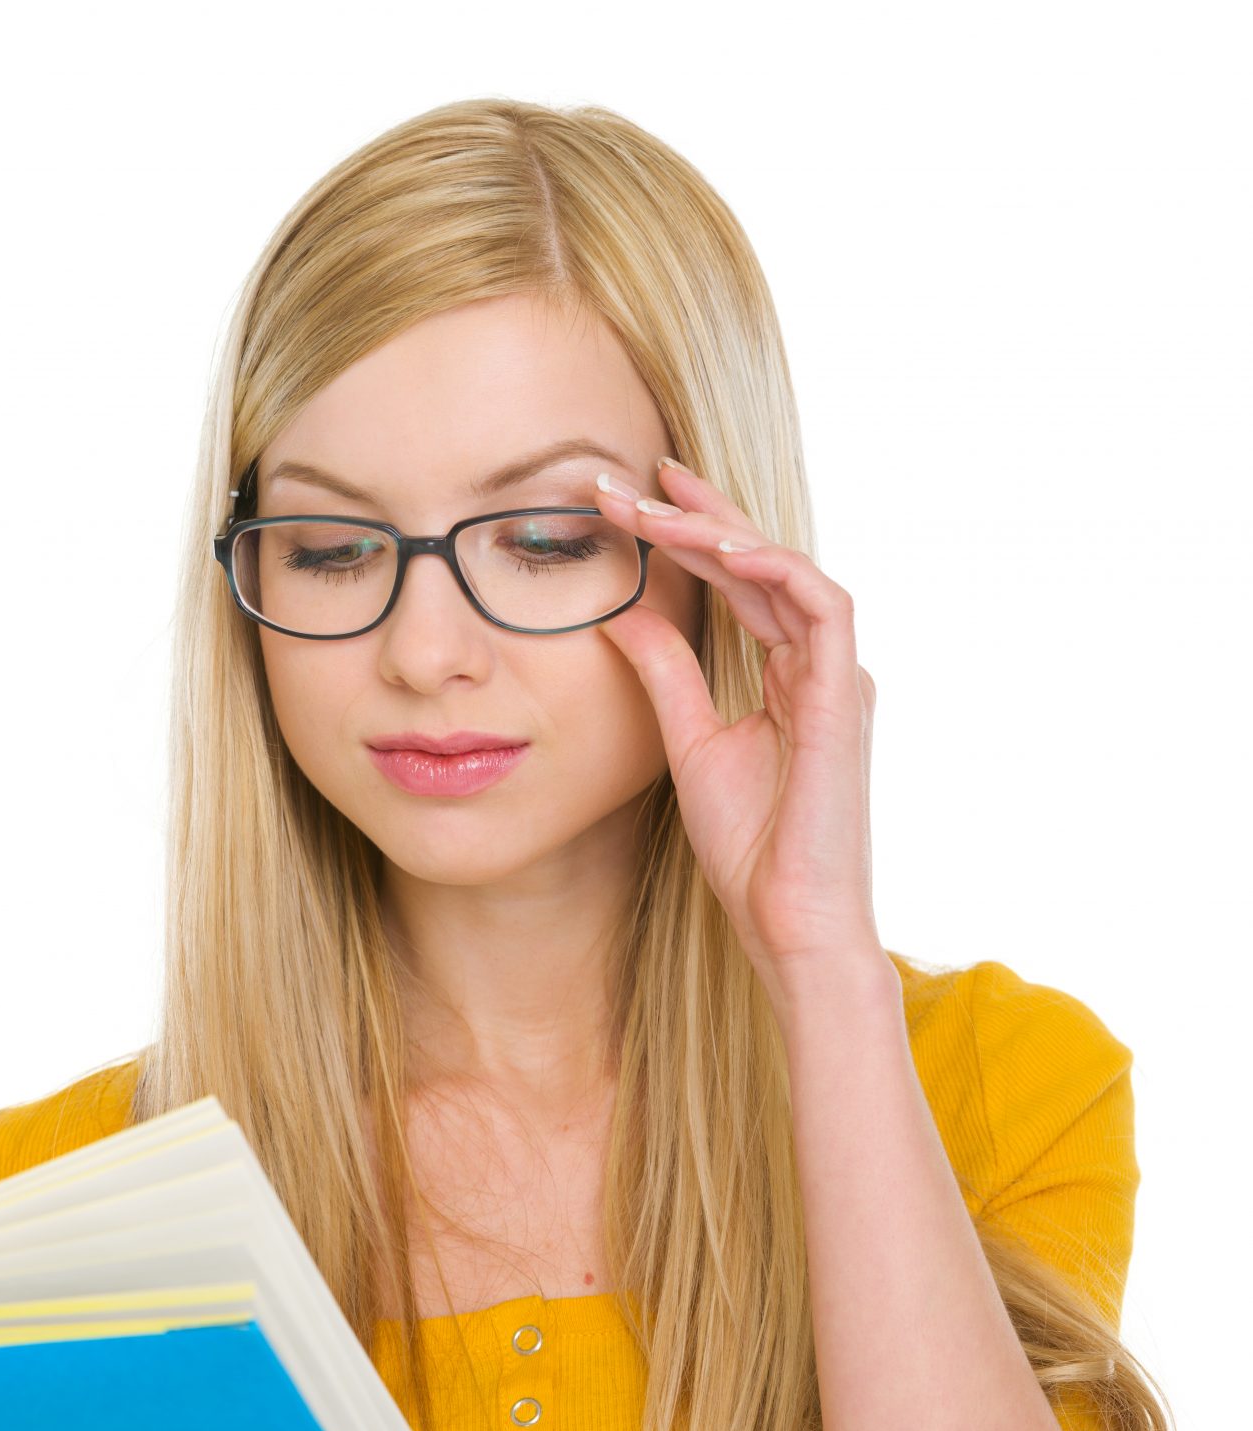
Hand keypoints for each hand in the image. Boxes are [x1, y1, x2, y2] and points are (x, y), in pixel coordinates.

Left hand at [594, 458, 884, 1023]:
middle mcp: (820, 665)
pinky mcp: (846, 695)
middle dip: (697, 514)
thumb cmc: (750, 846)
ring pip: (786, 570)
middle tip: (634, 475)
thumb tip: (621, 614)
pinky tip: (719, 549)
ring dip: (721, 533)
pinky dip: (773, 569)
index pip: (738, 583)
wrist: (786, 917)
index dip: (690, 535)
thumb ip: (665, 674)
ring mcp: (839, 676)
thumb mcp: (688, 741)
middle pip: (760, 564)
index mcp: (789, 675)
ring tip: (657, 507)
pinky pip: (821, 605)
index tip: (630, 501)